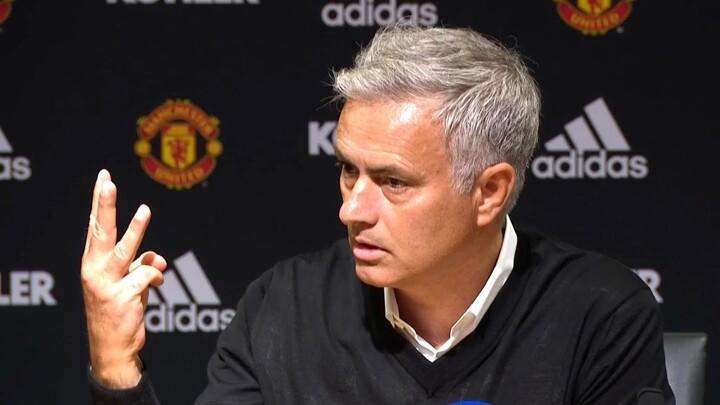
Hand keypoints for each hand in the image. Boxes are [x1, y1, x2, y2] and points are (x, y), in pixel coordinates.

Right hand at [81, 169, 166, 387]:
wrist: (113, 348)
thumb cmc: (120, 311)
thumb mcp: (130, 283)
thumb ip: (141, 265)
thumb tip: (159, 259)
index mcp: (93, 263)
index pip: (96, 226)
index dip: (99, 202)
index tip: (104, 178)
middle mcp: (94, 271)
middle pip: (101, 231)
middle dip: (104, 205)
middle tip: (107, 181)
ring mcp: (106, 284)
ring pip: (125, 251)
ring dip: (136, 230)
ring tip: (145, 210)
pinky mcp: (121, 297)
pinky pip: (148, 276)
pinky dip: (156, 278)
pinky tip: (156, 287)